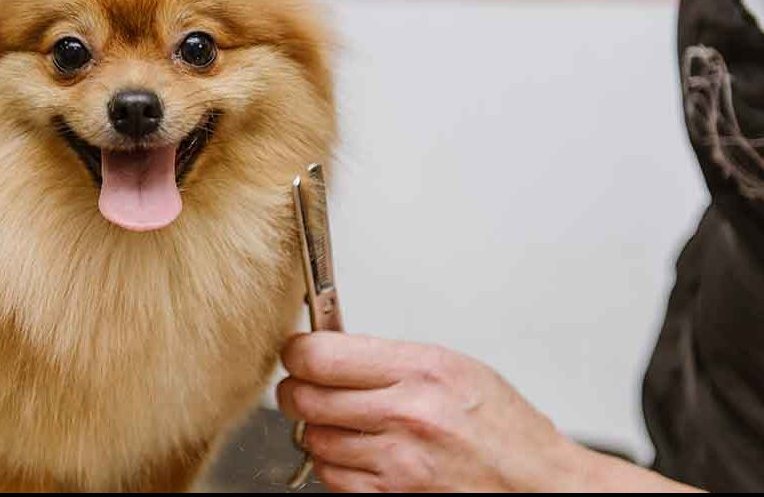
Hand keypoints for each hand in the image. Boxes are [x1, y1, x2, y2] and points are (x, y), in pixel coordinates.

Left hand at [277, 332, 585, 491]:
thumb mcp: (452, 368)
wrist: (537, 486)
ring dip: (320, 431)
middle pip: (305, 399)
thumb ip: (387, 359)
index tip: (298, 352)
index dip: (298, 352)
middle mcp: (406, 416)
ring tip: (348, 423)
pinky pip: (333, 479)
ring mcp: (397, 464)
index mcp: (421, 372)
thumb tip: (330, 351)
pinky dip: (337, 467)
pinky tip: (362, 455)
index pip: (320, 356)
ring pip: (313, 440)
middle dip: (297, 391)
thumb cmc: (502, 429)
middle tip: (306, 387)